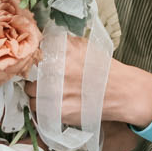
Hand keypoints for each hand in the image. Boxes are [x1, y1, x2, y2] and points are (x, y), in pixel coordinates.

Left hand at [25, 45, 151, 131]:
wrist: (122, 92)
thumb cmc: (103, 69)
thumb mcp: (84, 46)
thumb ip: (62, 43)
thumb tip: (42, 40)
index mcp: (62, 50)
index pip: (34, 50)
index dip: (33, 57)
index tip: (35, 62)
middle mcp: (56, 69)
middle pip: (29, 72)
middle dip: (35, 76)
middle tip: (44, 79)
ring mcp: (55, 91)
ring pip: (30, 92)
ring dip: (37, 93)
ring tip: (50, 93)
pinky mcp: (57, 110)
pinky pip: (38, 108)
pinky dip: (43, 107)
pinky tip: (54, 103)